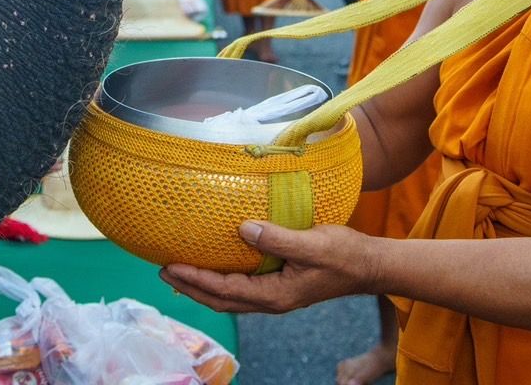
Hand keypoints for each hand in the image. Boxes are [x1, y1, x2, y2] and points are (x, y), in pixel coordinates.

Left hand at [159, 221, 376, 313]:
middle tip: (162, 269)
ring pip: (229, 298)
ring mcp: (275, 297)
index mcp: (275, 295)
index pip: (225, 290)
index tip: (170, 265)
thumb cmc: (344, 255)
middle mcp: (271, 301)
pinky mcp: (279, 287)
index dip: (195, 279)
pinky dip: (219, 282)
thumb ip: (277, 239)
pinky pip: (240, 289)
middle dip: (189, 286)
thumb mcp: (312, 244)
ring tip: (177, 271)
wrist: (368, 267)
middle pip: (220, 300)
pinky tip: (212, 268)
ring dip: (201, 286)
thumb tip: (243, 229)